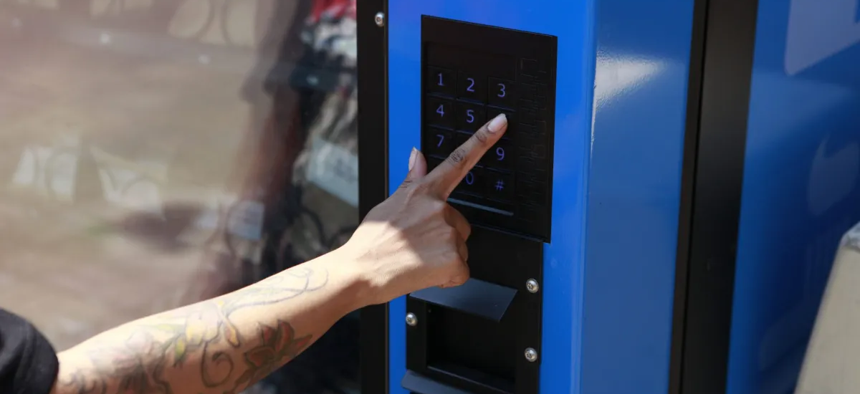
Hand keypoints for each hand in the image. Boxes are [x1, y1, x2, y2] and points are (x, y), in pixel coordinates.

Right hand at [343, 114, 508, 305]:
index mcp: (424, 191)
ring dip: (445, 257)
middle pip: (460, 224)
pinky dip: (447, 277)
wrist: (360, 271)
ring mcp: (448, 233)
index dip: (483, 139)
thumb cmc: (372, 241)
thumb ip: (412, 180)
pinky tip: (426, 273)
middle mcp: (439, 208)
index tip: (500, 123)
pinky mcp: (453, 259)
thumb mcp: (390, 203)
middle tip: (418, 247)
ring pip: (460, 248)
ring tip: (417, 260)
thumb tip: (417, 155)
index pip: (458, 160)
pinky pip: (461, 271)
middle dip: (445, 237)